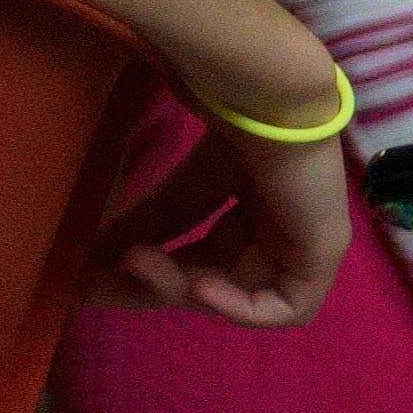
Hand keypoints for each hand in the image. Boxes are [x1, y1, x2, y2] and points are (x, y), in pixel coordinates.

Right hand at [89, 123, 350, 325]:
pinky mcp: (323, 254)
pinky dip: (237, 308)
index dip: (148, 276)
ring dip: (179, 289)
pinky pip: (284, 309)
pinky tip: (198, 287)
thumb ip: (144, 224)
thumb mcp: (181, 186)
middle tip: (94, 284)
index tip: (88, 281)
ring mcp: (306, 244)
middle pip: (214, 280)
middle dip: (153, 287)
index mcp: (254, 210)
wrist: (273, 102)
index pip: (201, 260)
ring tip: (136, 262)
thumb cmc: (235, 126)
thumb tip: (89, 259)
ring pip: (238, 295)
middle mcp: (281, 230)